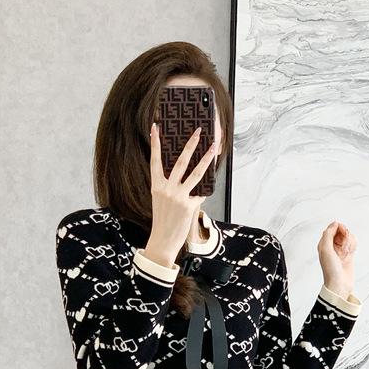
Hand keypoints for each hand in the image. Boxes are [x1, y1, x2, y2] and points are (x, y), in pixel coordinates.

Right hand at [144, 122, 217, 268]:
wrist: (163, 241)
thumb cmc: (162, 220)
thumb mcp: (160, 200)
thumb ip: (170, 186)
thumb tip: (186, 174)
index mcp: (156, 186)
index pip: (155, 160)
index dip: (156, 143)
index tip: (155, 127)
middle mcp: (167, 189)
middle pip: (180, 161)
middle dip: (190, 144)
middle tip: (198, 131)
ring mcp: (178, 197)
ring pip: (196, 173)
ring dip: (206, 159)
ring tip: (213, 147)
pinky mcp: (189, 206)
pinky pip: (200, 193)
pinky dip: (204, 191)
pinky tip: (209, 186)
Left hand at [317, 221, 356, 298]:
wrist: (339, 283)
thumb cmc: (330, 268)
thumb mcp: (325, 249)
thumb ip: (328, 234)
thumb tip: (335, 223)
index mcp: (324, 243)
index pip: (333, 227)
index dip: (340, 228)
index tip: (344, 233)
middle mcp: (332, 245)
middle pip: (342, 231)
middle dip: (346, 236)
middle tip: (345, 247)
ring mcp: (340, 250)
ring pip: (349, 237)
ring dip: (350, 243)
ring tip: (347, 253)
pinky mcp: (348, 254)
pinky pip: (353, 243)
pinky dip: (353, 246)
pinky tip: (350, 253)